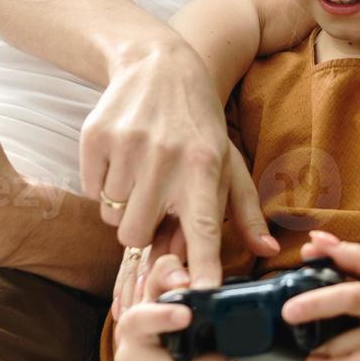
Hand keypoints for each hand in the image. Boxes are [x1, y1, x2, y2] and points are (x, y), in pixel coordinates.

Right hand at [80, 37, 276, 287]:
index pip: (203, 227)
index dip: (202, 266)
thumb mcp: (228, 160)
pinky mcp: (95, 136)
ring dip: (124, 206)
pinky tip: (123, 157)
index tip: (202, 297)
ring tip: (143, 174)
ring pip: (111, 217)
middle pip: (136, 235)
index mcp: (204, 165)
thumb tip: (268, 250)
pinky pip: (91, 190)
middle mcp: (165, 156)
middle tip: (156, 203)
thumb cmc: (198, 122)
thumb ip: (245, 209)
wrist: (157, 62)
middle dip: (143, 229)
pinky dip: (103, 184)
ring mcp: (127, 145)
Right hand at [116, 252, 243, 360]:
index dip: (163, 318)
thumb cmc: (153, 318)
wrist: (135, 354)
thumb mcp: (156, 289)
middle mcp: (131, 359)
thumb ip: (167, 272)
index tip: (186, 314)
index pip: (142, 321)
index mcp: (132, 325)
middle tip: (231, 351)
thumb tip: (184, 279)